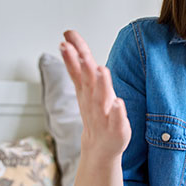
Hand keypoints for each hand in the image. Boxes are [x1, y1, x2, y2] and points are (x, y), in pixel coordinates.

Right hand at [60, 30, 131, 160]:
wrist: (100, 148)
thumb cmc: (96, 115)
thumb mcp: (87, 90)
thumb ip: (81, 69)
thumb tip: (74, 47)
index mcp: (87, 91)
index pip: (78, 69)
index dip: (72, 53)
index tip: (66, 37)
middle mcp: (93, 101)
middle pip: (87, 82)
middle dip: (83, 66)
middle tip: (77, 50)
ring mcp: (104, 116)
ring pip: (101, 99)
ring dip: (101, 84)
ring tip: (100, 69)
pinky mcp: (116, 129)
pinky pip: (117, 120)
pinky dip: (117, 112)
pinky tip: (118, 103)